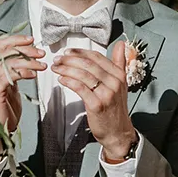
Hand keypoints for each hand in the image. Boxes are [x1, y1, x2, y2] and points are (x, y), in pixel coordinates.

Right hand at [0, 34, 43, 164]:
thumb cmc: (6, 109)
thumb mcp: (11, 85)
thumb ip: (15, 71)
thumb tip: (28, 58)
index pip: (1, 45)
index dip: (16, 39)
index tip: (31, 39)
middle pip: (6, 51)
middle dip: (27, 50)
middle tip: (42, 53)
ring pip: (10, 62)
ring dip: (30, 62)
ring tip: (43, 65)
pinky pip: (10, 76)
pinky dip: (24, 72)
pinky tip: (34, 75)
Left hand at [53, 40, 134, 160]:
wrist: (118, 132)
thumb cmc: (115, 108)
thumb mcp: (121, 84)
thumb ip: (120, 63)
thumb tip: (121, 44)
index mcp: (119, 75)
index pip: (97, 57)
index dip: (80, 52)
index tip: (68, 52)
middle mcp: (114, 83)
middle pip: (88, 64)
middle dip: (70, 59)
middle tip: (58, 59)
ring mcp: (106, 94)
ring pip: (83, 74)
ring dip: (66, 69)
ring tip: (56, 68)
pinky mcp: (96, 105)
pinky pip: (80, 88)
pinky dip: (69, 81)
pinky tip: (61, 79)